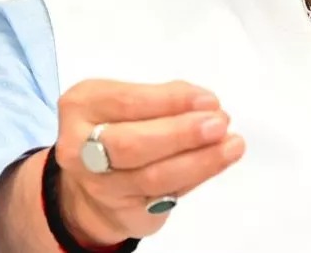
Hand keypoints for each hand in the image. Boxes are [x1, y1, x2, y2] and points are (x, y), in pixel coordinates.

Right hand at [52, 79, 244, 244]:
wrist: (93, 183)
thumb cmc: (119, 128)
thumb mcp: (129, 102)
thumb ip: (164, 99)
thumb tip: (205, 104)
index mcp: (82, 106)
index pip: (127, 102)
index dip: (171, 101)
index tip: (208, 100)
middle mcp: (80, 148)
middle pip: (131, 144)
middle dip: (181, 134)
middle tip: (218, 124)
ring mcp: (98, 185)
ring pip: (151, 176)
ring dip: (199, 160)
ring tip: (230, 145)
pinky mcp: (121, 212)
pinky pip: (164, 197)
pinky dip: (195, 178)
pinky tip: (216, 162)